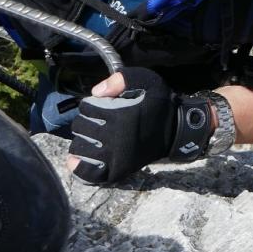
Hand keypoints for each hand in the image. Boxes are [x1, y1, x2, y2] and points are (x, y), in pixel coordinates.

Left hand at [66, 68, 214, 182]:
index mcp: (119, 115)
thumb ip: (121, 78)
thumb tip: (95, 92)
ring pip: (80, 148)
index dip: (89, 105)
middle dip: (83, 122)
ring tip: (87, 138)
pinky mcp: (118, 169)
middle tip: (93, 122)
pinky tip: (75, 161)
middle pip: (80, 127)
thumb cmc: (161, 105)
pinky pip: (91, 173)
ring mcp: (115, 156)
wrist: (177, 132)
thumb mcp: (148, 80)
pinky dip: (79, 168)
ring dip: (80, 141)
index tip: (97, 106)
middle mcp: (114, 136)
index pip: (86, 108)